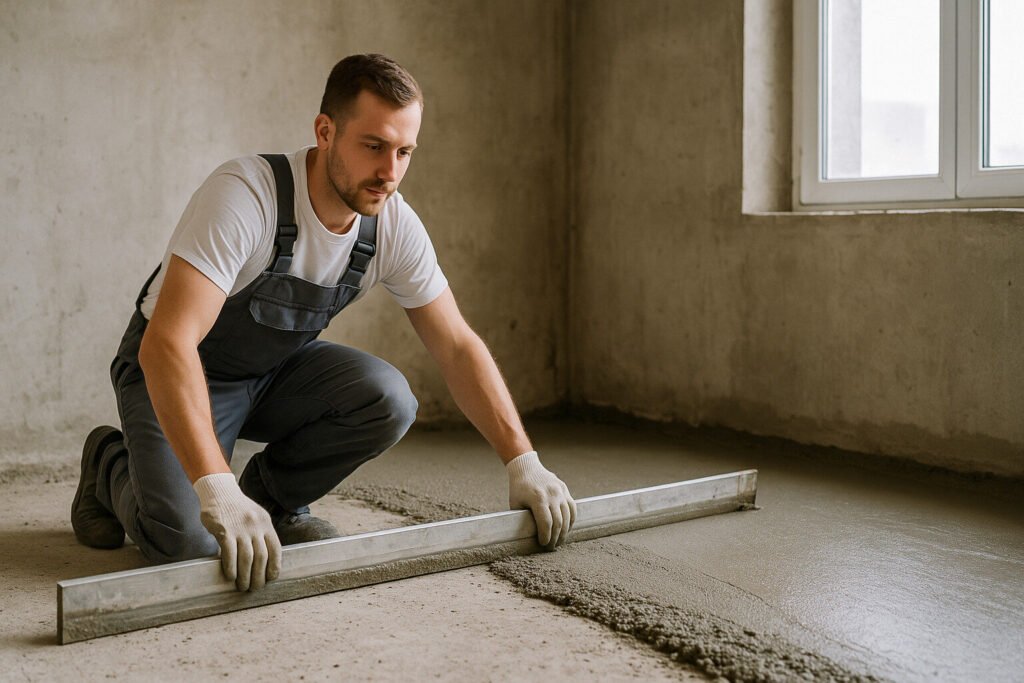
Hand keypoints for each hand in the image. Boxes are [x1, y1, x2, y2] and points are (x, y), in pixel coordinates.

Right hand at [193, 473, 281, 590]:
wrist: (219, 492)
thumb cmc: (238, 508)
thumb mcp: (256, 516)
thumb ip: (261, 534)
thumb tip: (265, 559)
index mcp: (266, 523)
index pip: (276, 549)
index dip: (274, 566)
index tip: (270, 578)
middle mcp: (256, 526)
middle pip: (261, 557)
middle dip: (259, 576)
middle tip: (254, 588)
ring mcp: (240, 528)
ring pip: (246, 558)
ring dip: (245, 575)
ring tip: (242, 586)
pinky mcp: (224, 531)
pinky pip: (229, 553)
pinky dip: (231, 567)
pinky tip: (231, 576)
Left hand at [506, 451, 576, 548]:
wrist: (527, 468)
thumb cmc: (518, 489)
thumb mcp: (516, 504)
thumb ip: (523, 519)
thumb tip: (529, 538)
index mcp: (537, 498)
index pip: (546, 523)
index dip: (546, 536)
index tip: (543, 544)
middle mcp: (551, 494)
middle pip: (558, 522)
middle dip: (556, 538)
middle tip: (551, 547)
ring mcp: (560, 491)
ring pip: (568, 517)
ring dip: (564, 532)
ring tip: (559, 541)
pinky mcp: (565, 490)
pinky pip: (572, 508)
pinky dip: (571, 520)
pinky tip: (566, 529)